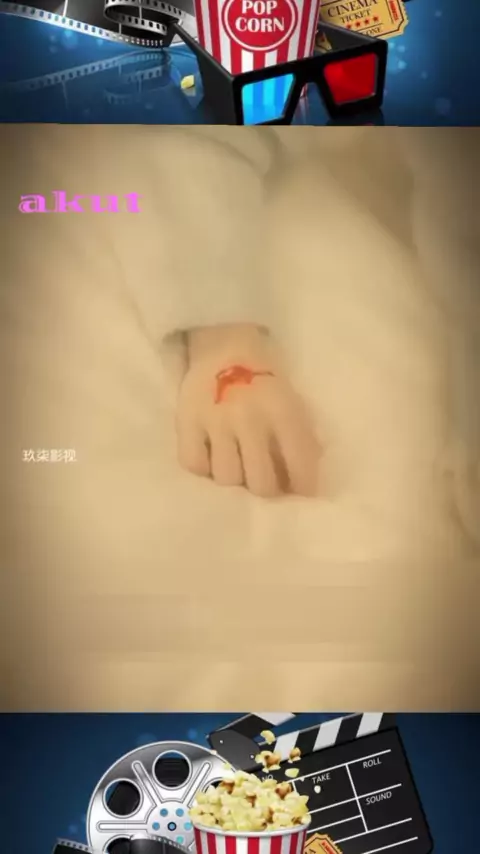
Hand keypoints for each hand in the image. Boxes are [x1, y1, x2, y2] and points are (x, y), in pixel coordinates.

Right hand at [176, 324, 320, 496]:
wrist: (225, 342)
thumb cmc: (265, 380)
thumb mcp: (293, 403)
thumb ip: (302, 440)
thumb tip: (305, 485)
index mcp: (283, 411)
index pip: (299, 466)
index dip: (302, 487)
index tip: (299, 492)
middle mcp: (250, 418)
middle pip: (261, 484)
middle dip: (267, 489)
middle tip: (264, 482)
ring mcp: (215, 420)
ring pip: (226, 478)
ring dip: (234, 476)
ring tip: (237, 465)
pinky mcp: (186, 420)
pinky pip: (194, 464)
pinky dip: (204, 466)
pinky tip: (211, 455)